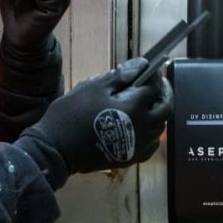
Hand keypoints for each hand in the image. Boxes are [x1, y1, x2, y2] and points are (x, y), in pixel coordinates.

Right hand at [30, 58, 172, 173]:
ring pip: (160, 126)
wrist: (57, 149)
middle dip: (163, 93)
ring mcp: (139, 145)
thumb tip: (142, 65)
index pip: (154, 86)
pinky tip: (140, 126)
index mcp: (134, 107)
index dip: (154, 74)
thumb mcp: (93, 88)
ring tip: (146, 103)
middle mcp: (143, 127)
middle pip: (165, 108)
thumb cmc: (71, 114)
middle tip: (155, 84)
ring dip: (158, 112)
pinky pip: (150, 144)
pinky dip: (150, 132)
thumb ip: (121, 76)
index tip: (150, 68)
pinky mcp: (131, 157)